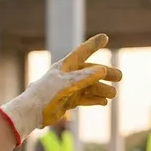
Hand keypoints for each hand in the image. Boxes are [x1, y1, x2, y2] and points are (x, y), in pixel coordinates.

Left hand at [0, 34, 121, 141]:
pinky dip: (94, 100)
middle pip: (91, 72)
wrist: (31, 113)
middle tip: (120, 77)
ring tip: (113, 94)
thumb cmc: (45, 94)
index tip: (105, 37)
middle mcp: (68, 76)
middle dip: (106, 74)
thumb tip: (103, 70)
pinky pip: (84, 98)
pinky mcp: (68, 101)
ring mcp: (68, 89)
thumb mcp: (66, 84)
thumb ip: (84, 77)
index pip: (82, 52)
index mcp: (64, 67)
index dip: (93, 45)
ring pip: (89, 87)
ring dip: (102, 89)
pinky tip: (104, 102)